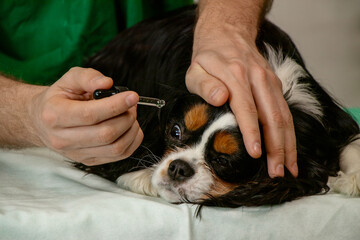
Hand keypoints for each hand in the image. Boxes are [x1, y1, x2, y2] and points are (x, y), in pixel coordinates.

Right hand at [29, 67, 143, 164]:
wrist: (43, 121)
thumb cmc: (58, 99)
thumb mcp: (68, 80)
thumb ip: (88, 77)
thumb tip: (107, 83)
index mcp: (55, 115)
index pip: (90, 114)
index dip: (116, 105)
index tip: (132, 96)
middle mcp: (63, 139)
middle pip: (105, 134)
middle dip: (126, 117)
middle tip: (131, 104)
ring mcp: (76, 153)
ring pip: (115, 148)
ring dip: (131, 129)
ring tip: (130, 114)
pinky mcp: (89, 161)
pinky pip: (119, 155)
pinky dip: (132, 140)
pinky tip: (130, 127)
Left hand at [186, 20, 297, 177]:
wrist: (227, 34)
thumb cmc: (208, 57)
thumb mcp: (196, 69)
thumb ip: (205, 84)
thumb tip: (220, 98)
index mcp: (236, 76)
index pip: (246, 108)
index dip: (252, 132)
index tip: (255, 154)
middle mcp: (258, 79)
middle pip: (272, 116)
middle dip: (277, 147)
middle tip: (277, 172)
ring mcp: (269, 82)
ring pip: (284, 116)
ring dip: (288, 143)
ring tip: (289, 168)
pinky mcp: (275, 85)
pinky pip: (285, 111)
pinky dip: (290, 133)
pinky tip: (290, 149)